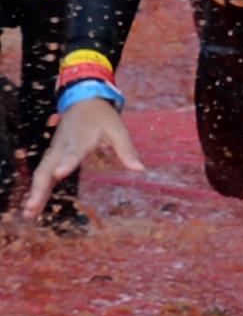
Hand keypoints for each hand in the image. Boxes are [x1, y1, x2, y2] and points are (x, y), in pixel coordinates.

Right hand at [19, 95, 137, 217]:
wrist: (82, 101)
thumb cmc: (101, 117)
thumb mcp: (118, 129)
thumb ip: (127, 150)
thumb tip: (140, 169)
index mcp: (80, 139)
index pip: (73, 152)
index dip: (67, 163)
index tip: (59, 173)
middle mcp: (62, 147)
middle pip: (47, 168)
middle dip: (39, 188)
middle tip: (33, 207)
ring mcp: (54, 152)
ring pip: (41, 173)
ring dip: (35, 193)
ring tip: (28, 213)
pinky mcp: (53, 156)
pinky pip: (42, 174)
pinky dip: (37, 189)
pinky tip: (33, 206)